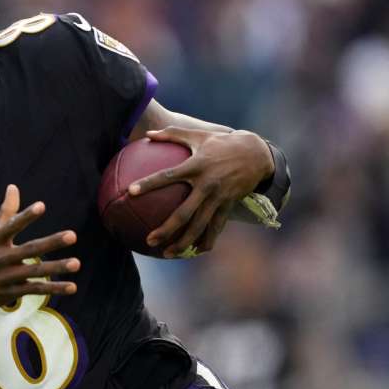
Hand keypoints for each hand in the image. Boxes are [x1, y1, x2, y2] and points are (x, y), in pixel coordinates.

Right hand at [0, 185, 79, 312]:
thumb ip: (5, 213)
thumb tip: (14, 187)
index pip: (10, 226)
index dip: (25, 216)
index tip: (41, 206)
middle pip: (28, 249)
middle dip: (50, 243)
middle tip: (72, 235)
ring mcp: (5, 277)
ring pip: (35, 271)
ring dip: (56, 268)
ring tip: (76, 263)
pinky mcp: (11, 292)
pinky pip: (35, 289)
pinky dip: (53, 289)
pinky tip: (71, 286)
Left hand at [128, 127, 274, 256]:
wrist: (258, 153)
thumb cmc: (222, 142)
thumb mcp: (198, 134)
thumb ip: (172, 134)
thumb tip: (147, 134)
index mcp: (196, 166)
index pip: (168, 176)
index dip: (149, 183)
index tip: (131, 191)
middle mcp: (207, 185)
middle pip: (184, 212)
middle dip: (167, 229)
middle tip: (149, 240)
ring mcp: (219, 197)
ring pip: (200, 226)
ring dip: (184, 242)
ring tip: (167, 254)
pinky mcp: (229, 205)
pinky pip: (216, 227)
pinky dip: (206, 241)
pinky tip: (194, 252)